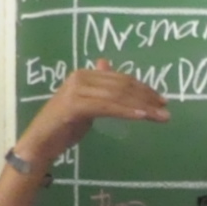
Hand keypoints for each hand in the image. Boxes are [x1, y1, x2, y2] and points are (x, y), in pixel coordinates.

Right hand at [16, 62, 169, 170]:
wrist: (41, 142)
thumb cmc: (64, 126)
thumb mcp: (86, 103)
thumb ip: (100, 87)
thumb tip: (106, 63)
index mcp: (84, 75)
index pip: (121, 79)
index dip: (143, 88)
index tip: (161, 100)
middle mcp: (80, 78)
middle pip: (122, 85)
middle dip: (147, 97)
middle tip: (166, 109)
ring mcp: (76, 90)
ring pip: (117, 96)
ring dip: (142, 107)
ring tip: (159, 116)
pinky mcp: (74, 106)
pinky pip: (107, 107)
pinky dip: (126, 111)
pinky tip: (141, 117)